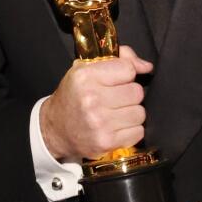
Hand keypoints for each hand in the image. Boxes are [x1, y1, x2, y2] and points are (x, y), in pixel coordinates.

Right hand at [40, 46, 151, 163]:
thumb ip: (118, 59)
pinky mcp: (107, 141)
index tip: (118, 80)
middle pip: (137, 92)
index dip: (126, 74)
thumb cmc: (74, 97)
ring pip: (140, 113)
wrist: (55, 129)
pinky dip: (130, 130)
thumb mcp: (86, 70)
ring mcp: (100, 122)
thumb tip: (146, 66)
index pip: (128, 69)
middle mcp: (91, 99)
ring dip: (131, 113)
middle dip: (129, 95)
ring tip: (115, 114)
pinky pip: (138, 132)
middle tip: (114, 99)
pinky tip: (116, 127)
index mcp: (85, 77)